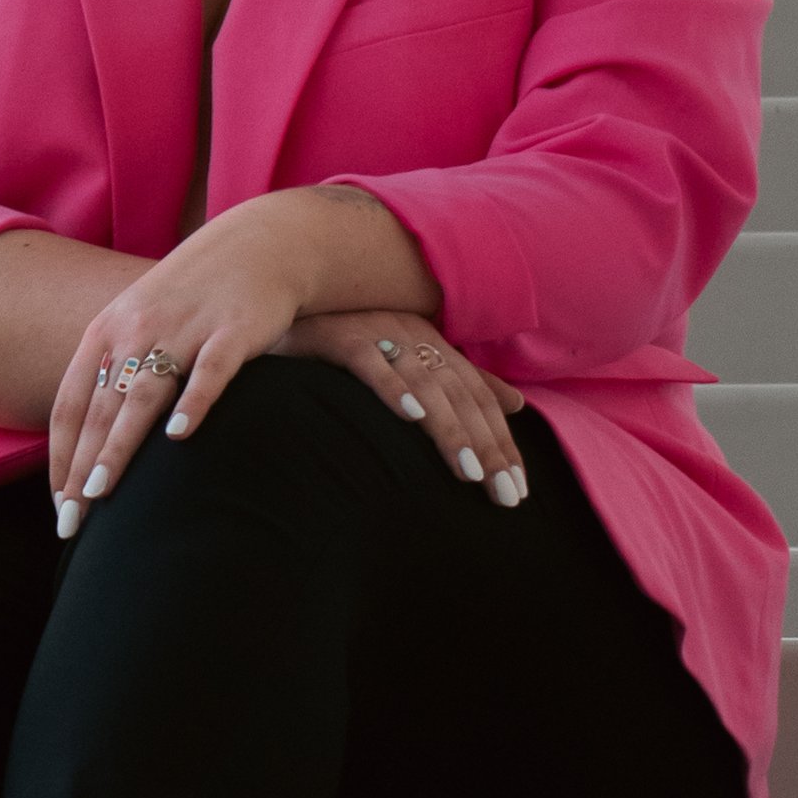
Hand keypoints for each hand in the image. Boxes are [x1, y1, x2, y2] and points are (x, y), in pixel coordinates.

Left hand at [47, 207, 307, 532]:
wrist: (256, 245)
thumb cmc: (192, 298)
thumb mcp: (138, 325)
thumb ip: (112, 374)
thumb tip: (86, 443)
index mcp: (106, 331)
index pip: (69, 403)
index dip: (61, 457)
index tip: (60, 504)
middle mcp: (137, 329)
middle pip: (99, 408)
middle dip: (82, 468)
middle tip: (72, 522)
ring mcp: (184, 328)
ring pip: (143, 395)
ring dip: (119, 445)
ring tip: (103, 491)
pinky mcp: (233, 329)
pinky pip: (210, 372)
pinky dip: (194, 403)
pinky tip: (180, 436)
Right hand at [268, 309, 530, 506]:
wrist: (280, 301)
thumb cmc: (342, 339)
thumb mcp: (408, 357)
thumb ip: (460, 381)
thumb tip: (518, 403)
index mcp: (430, 342)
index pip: (477, 397)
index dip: (502, 441)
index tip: (518, 489)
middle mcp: (412, 335)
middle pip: (460, 395)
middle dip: (488, 446)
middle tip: (506, 495)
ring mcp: (377, 332)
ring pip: (425, 384)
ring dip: (450, 430)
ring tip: (471, 474)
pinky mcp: (339, 336)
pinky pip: (370, 363)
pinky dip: (393, 389)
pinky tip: (412, 419)